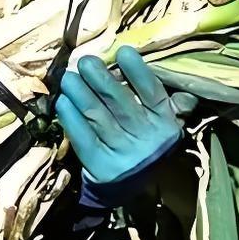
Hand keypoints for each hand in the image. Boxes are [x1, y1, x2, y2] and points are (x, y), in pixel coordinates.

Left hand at [56, 47, 182, 192]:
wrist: (132, 188)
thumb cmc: (146, 142)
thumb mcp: (166, 124)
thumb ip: (173, 102)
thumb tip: (176, 75)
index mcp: (164, 122)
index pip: (152, 92)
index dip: (138, 71)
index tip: (123, 51)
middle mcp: (146, 137)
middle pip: (119, 102)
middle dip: (99, 78)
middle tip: (85, 61)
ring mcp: (122, 153)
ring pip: (97, 116)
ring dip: (79, 93)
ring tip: (68, 77)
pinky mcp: (100, 165)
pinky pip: (82, 137)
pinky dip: (70, 118)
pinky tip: (62, 102)